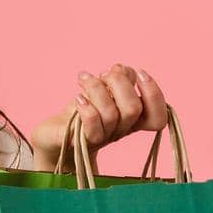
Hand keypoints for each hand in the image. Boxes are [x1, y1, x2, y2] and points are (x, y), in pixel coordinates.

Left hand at [33, 64, 169, 167]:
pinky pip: (93, 126)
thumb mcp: (104, 89)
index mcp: (132, 120)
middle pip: (133, 109)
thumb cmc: (81, 110)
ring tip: (83, 78)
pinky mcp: (81, 142)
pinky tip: (78, 98)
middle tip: (103, 74)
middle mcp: (120, 131)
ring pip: (111, 114)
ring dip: (97, 88)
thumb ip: (121, 79)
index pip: (159, 116)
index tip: (140, 73)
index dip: (154, 94)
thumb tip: (124, 70)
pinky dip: (87, 107)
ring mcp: (102, 138)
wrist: (53, 136)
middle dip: (119, 82)